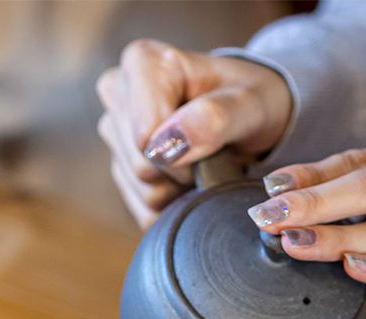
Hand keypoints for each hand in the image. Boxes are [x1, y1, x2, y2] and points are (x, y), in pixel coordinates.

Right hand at [97, 40, 292, 228]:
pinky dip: (173, 205)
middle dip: (183, 172)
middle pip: (141, 165)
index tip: (212, 142)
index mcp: (143, 62)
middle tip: (213, 153)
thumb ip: (215, 117)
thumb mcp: (250, 105)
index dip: (184, 154)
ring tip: (203, 163)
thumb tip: (167, 144)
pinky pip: (142, 208)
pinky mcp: (119, 165)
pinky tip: (190, 181)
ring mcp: (114, 130)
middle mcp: (118, 91)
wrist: (250, 118)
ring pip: (141, 190)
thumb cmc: (250, 102)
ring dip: (180, 190)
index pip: (145, 137)